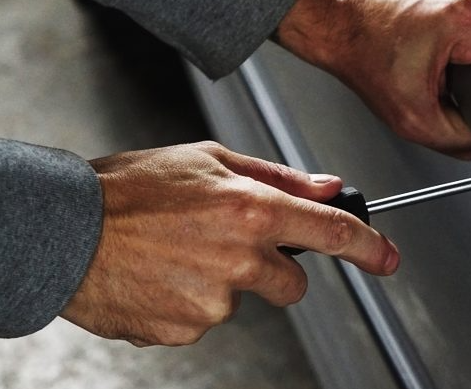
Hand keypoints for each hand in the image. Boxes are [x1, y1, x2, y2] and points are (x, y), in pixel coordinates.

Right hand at [61, 141, 398, 345]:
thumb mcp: (208, 159)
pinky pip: (206, 319)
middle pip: (293, 283)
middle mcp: (239, 259)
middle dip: (274, 269)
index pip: (332, 233)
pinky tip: (163, 275)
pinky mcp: (186, 331)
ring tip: (180, 253)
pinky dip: (191, 302)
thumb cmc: (130, 189)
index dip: (369, 247)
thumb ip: (277, 176)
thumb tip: (327, 187)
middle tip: (229, 244)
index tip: (387, 258)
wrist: (63, 231)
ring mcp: (213, 302)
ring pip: (243, 300)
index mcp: (251, 210)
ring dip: (223, 282)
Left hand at [276, 0, 470, 158]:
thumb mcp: (413, 119)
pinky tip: (435, 39)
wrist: (340, 24)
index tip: (465, 95)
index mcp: (467, 17)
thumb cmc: (366, 59)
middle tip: (439, 76)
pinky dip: (462, 34)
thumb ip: (459, 140)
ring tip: (434, 55)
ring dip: (469, 53)